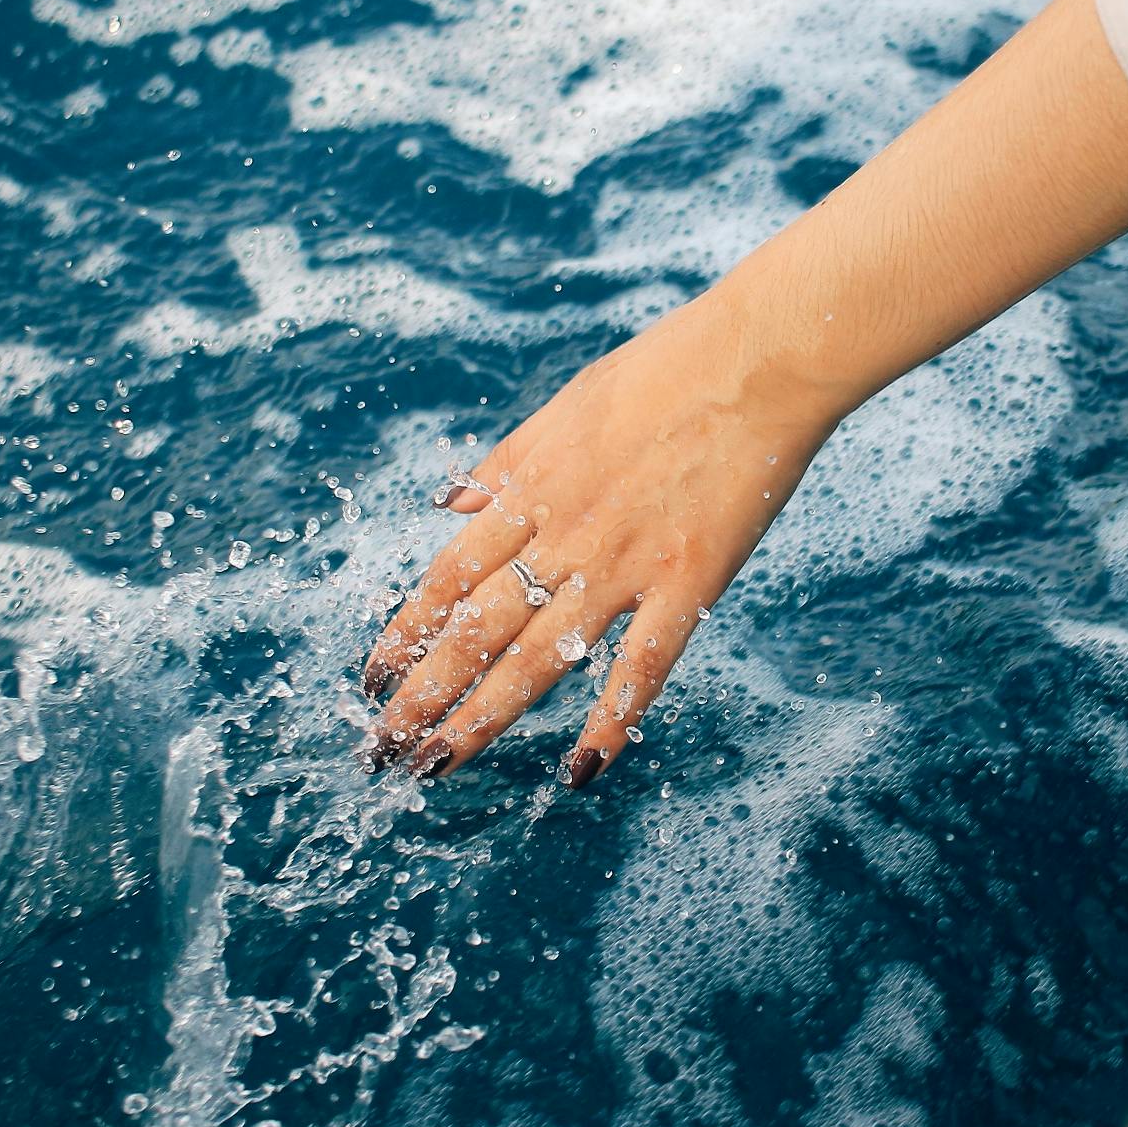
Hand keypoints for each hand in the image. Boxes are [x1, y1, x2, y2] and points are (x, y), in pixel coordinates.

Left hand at [355, 0, 1127, 788]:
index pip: (447, 576)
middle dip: (421, 694)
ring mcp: (624, 563)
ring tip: (437, 766)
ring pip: (536, 658)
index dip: (405, 632)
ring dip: (481, 719)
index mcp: (529, 486)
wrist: (756, 359)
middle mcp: (562, 533)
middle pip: (474, 629)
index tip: (371, 676)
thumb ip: (506, 464)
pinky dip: (611, 719)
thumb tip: (450, 500)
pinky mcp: (688, 582)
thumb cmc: (664, 370)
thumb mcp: (565, 407)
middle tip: (379, 749)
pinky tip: (582, 768)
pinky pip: (641, 666)